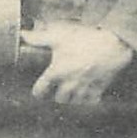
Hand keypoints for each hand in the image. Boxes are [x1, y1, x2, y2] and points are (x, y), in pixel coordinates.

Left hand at [21, 23, 136, 104]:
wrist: (113, 44)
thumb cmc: (84, 40)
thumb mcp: (59, 37)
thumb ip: (39, 39)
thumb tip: (23, 35)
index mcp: (56, 73)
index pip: (40, 91)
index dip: (39, 91)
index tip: (41, 89)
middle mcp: (68, 84)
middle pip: (58, 99)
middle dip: (57, 95)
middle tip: (59, 88)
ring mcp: (84, 89)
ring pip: (74, 102)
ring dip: (72, 98)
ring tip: (73, 90)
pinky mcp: (99, 90)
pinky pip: (90, 102)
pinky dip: (87, 99)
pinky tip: (87, 92)